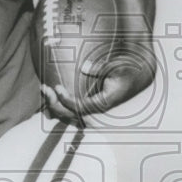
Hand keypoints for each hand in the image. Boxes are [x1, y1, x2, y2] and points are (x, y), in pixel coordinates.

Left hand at [41, 57, 155, 124]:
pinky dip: (60, 106)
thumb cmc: (126, 69)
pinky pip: (72, 112)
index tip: (57, 87)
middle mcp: (98, 110)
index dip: (67, 100)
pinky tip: (51, 95)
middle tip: (44, 88)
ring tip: (44, 90)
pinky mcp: (91, 107)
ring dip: (55, 106)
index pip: (81, 107)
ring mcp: (94, 111)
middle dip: (55, 104)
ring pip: (70, 116)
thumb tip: (83, 67)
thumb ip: (100, 67)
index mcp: (105, 102)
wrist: (137, 76)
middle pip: (71, 115)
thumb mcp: (117, 66)